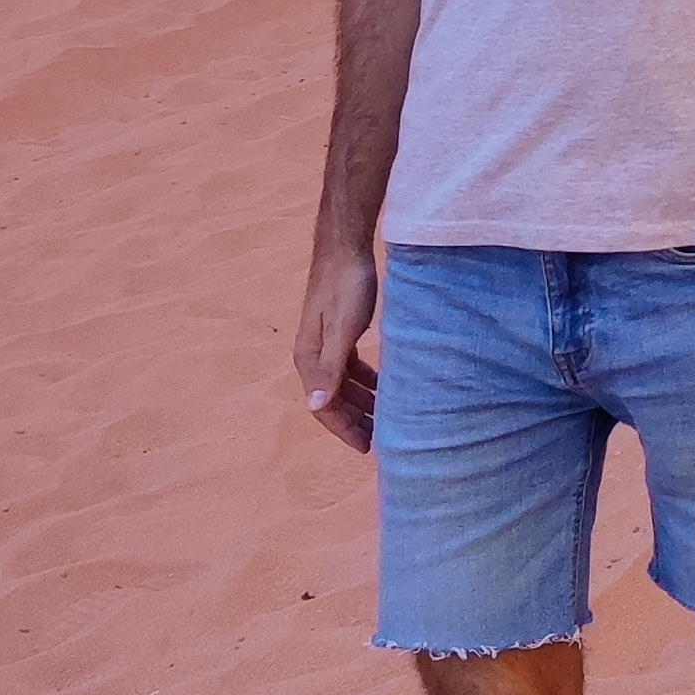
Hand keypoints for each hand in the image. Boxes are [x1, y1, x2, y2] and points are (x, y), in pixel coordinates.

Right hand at [295, 244, 380, 454]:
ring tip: (384, 418)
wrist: (345, 247)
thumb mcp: (342, 328)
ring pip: (342, 384)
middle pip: (332, 399)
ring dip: (361, 402)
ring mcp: (325, 342)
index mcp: (310, 359)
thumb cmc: (346, 285)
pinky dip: (365, 380)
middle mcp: (313, 355)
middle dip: (354, 421)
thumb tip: (316, 406)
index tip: (368, 448)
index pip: (324, 407)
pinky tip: (383, 385)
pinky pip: (349, 367)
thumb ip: (330, 367)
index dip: (345, 429)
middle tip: (379, 440)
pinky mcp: (338, 331)